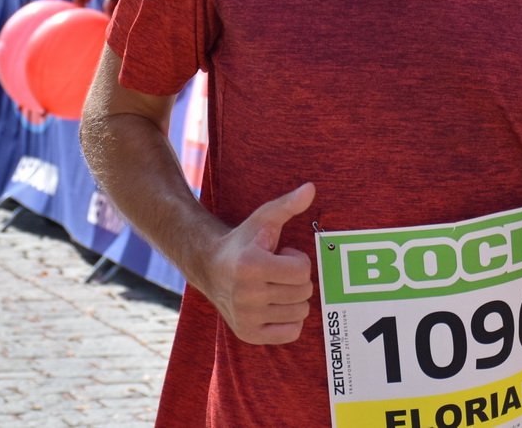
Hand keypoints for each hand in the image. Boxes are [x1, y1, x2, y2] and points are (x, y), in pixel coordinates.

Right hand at [200, 182, 316, 344]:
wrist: (210, 267)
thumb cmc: (243, 241)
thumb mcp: (264, 219)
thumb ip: (288, 204)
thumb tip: (311, 188)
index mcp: (251, 266)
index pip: (302, 271)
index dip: (297, 259)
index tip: (280, 255)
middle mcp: (246, 295)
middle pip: (303, 292)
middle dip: (297, 278)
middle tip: (277, 271)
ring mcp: (246, 317)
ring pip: (300, 312)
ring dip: (294, 298)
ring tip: (274, 286)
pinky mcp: (248, 334)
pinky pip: (291, 333)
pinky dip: (290, 320)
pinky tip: (275, 305)